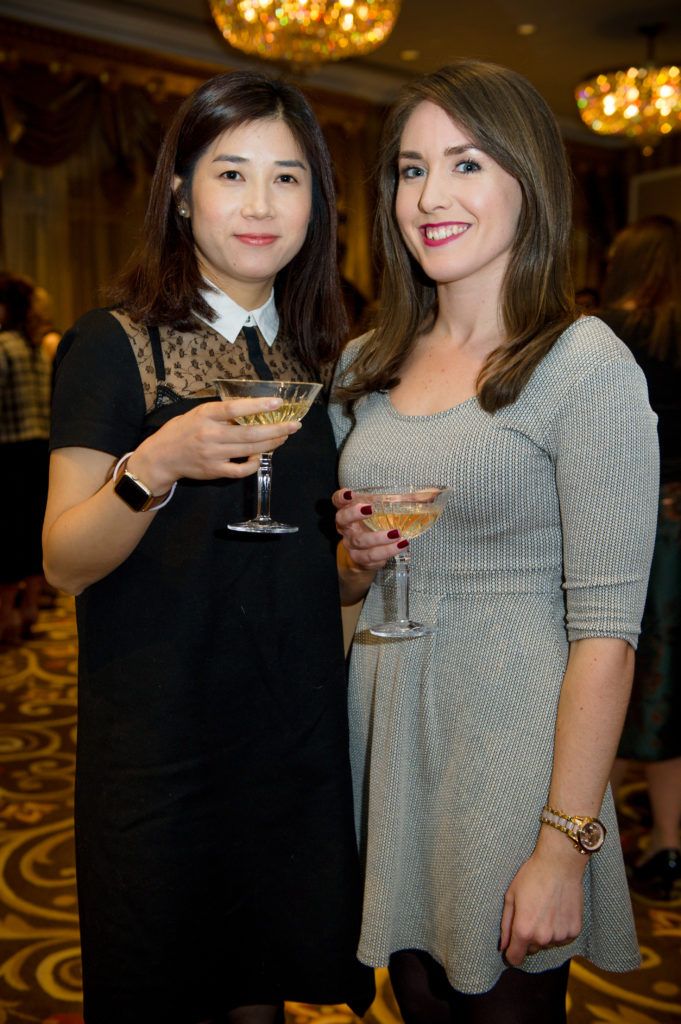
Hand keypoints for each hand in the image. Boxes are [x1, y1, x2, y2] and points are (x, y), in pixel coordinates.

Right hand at [128, 396, 300, 490]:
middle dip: (276, 429)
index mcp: (206, 415)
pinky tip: (260, 455)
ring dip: (271, 443)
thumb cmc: (182, 431)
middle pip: (250, 432)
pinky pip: (241, 469)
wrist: (162, 457)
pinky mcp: (215, 471)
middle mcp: (210, 434)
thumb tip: (251, 408)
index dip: (258, 405)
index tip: (278, 403)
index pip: (235, 409)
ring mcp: (213, 455)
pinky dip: (254, 463)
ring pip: (249, 449)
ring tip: (284, 436)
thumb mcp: (198, 414)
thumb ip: (221, 413)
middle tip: (295, 425)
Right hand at [333, 488, 407, 571]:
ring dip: (379, 538)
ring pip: (361, 541)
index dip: (341, 497)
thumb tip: (432, 493)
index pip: (337, 501)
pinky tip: (399, 546)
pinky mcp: (360, 560)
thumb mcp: (387, 513)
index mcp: (349, 512)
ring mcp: (351, 545)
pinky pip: (371, 557)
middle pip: (342, 519)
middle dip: (354, 514)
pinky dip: (386, 552)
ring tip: (397, 534)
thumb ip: (407, 502)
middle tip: (371, 509)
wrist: (365, 559)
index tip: (349, 492)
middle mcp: (346, 528)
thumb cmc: (376, 528)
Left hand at [499, 831, 585, 966]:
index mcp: (523, 930)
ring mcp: (560, 936)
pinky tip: (557, 911)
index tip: (512, 945)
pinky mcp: (574, 931)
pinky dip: (559, 929)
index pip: (515, 959)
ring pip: (547, 943)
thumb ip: (505, 924)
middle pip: (531, 950)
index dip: (511, 953)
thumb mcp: (510, 896)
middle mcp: (542, 938)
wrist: (560, 865)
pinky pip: (562, 938)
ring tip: (545, 910)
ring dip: (544, 933)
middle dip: (528, 938)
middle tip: (531, 914)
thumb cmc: (531, 877)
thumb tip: (503, 946)